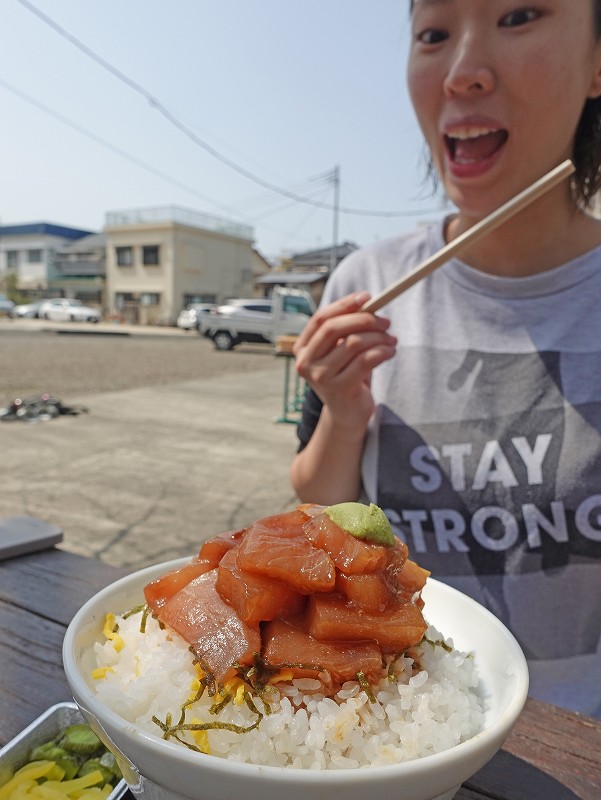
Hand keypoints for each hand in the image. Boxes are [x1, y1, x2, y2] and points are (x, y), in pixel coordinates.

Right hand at [293, 291, 396, 433]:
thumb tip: (368, 303)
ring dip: (378, 337)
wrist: (347, 412)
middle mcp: (306, 362)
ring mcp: (321, 377)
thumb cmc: (347, 374)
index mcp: (302, 348)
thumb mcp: (342, 349)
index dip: (344, 304)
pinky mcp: (339, 389)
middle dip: (364, 320)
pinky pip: (366, 360)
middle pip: (334, 328)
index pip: (321, 319)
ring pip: (353, 343)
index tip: (367, 296)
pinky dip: (383, 351)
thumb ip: (348, 329)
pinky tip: (390, 352)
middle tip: (385, 322)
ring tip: (391, 340)